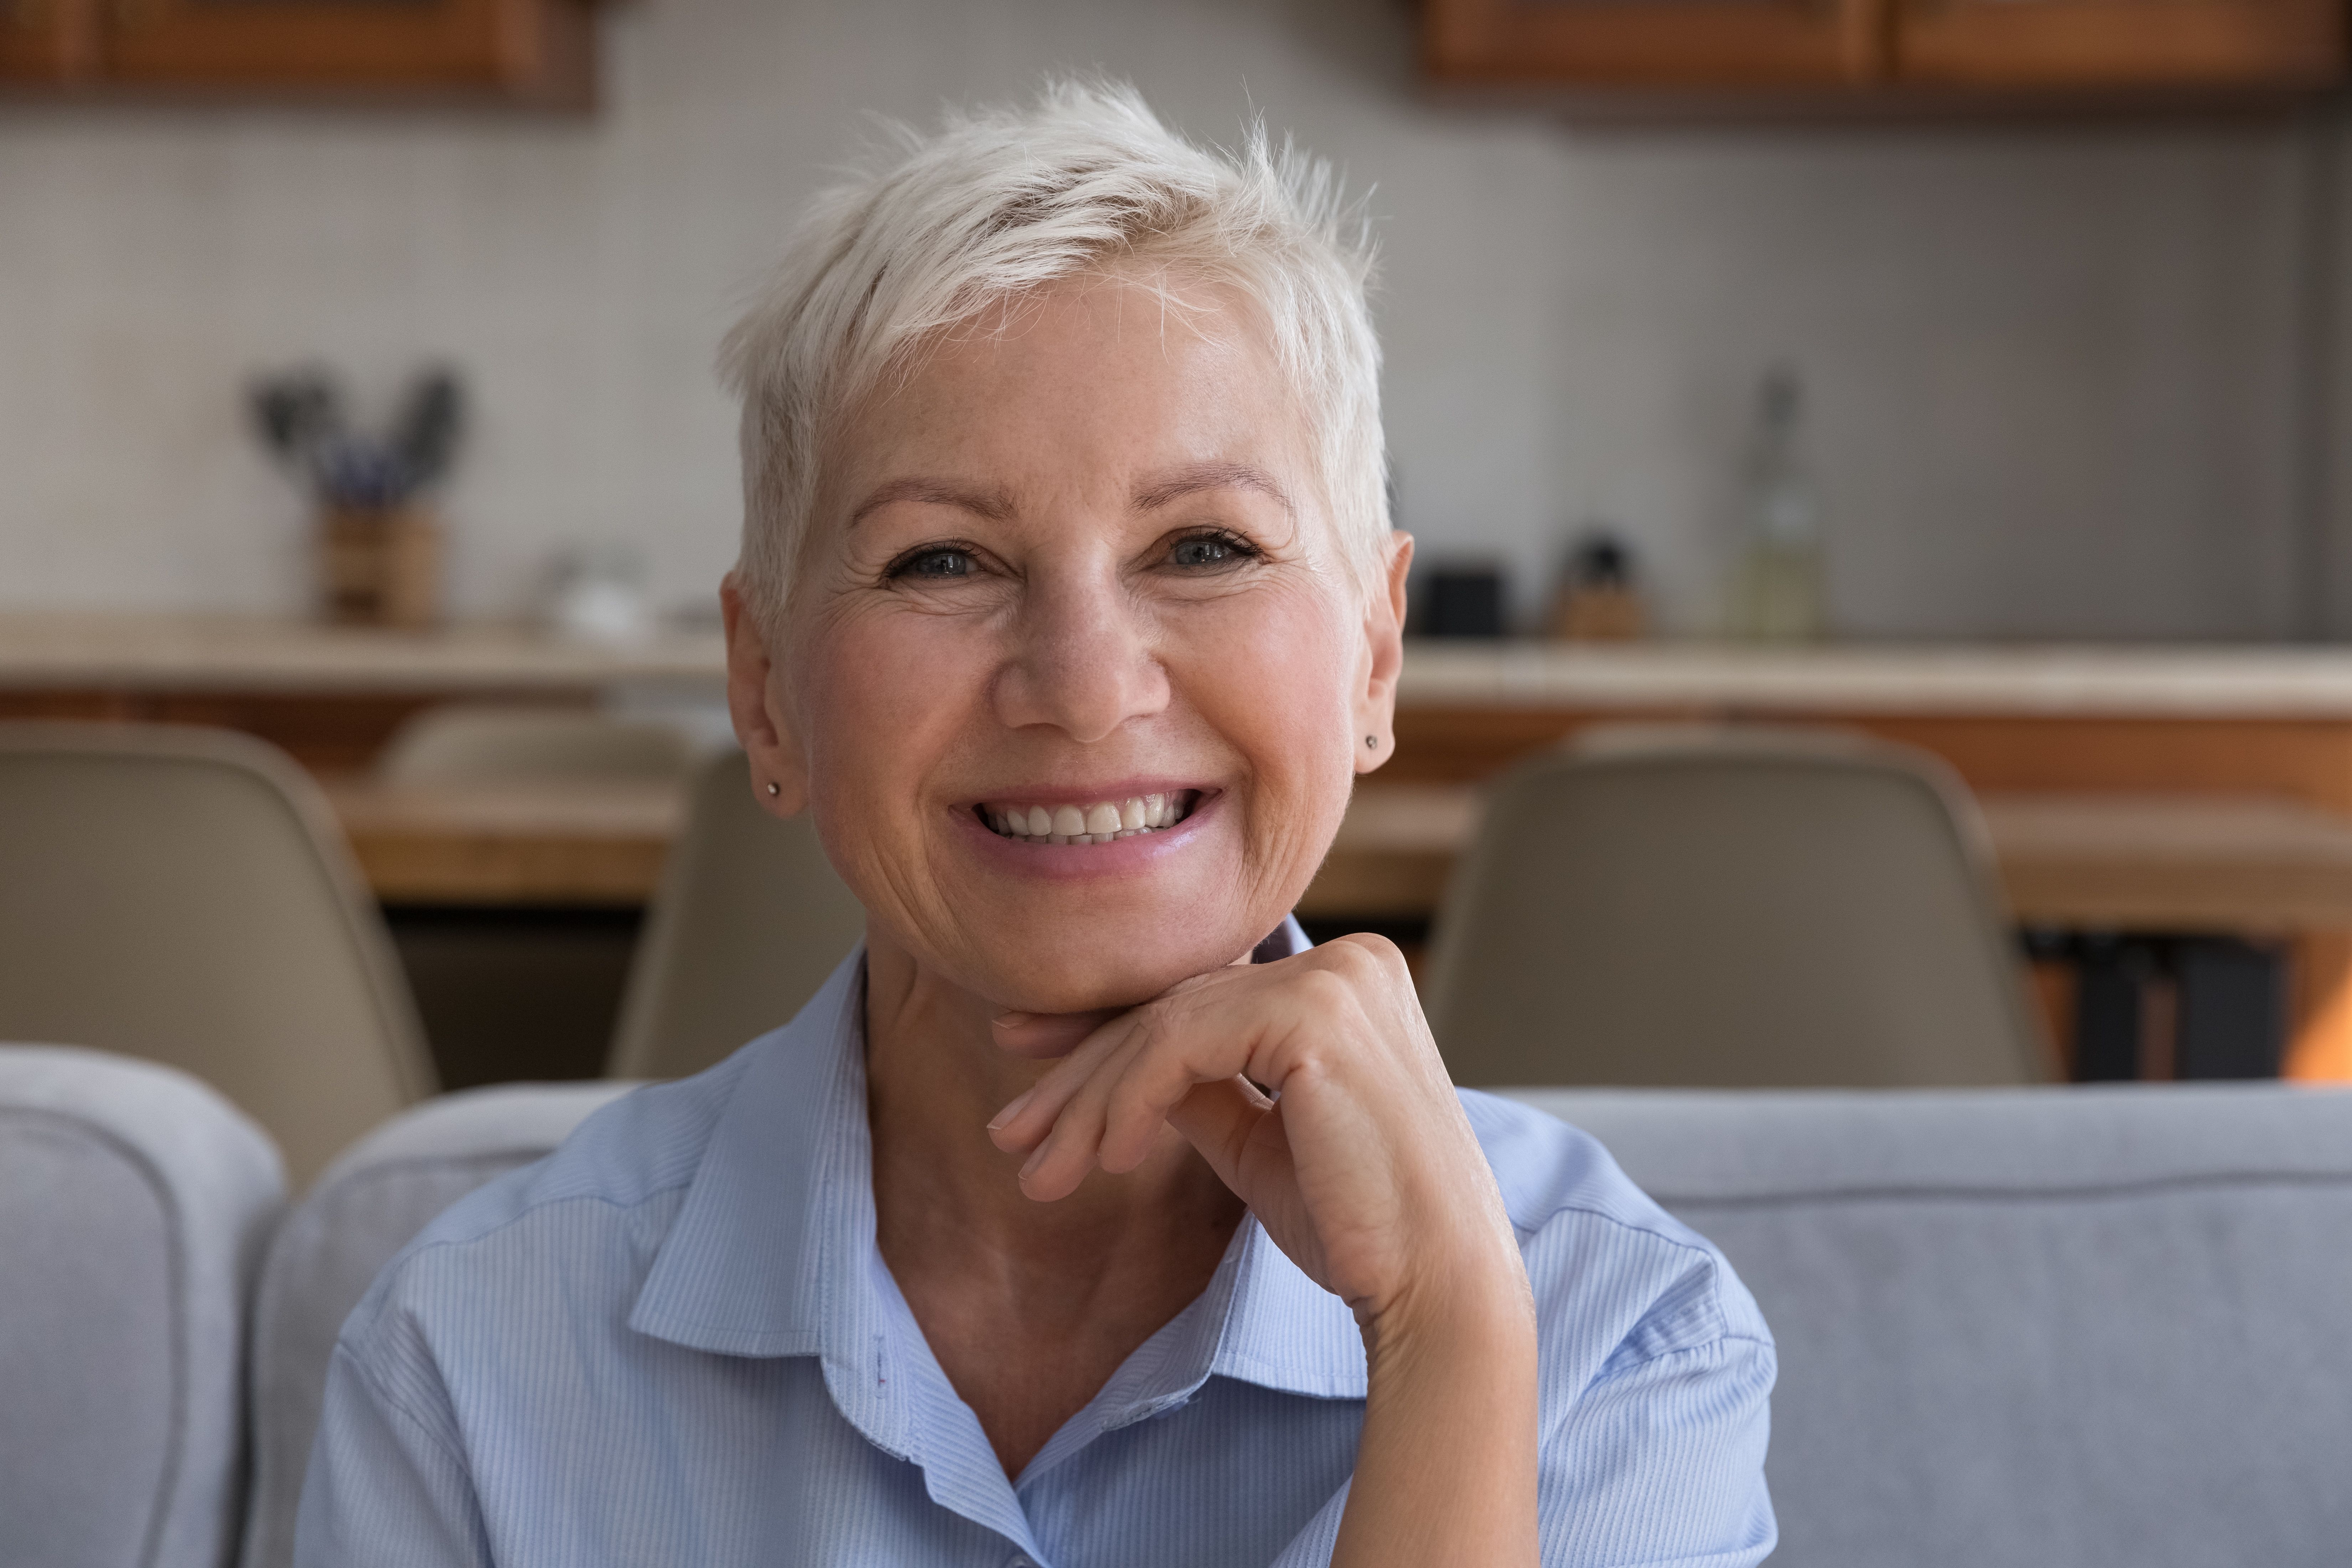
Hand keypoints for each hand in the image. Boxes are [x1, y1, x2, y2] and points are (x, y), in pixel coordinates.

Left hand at [986, 934, 1524, 1327]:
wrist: (1434, 1284)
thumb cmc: (1358, 1224)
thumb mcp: (1258, 1139)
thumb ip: (1199, 1089)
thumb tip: (1117, 1069)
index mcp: (1347, 980)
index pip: (1201, 998)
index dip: (1104, 1033)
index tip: (1026, 1064)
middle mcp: (1349, 959)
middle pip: (1176, 1008)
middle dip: (1079, 1074)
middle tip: (1010, 1131)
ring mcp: (1337, 979)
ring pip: (1167, 1028)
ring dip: (1088, 1104)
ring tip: (1040, 1171)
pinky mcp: (1316, 1014)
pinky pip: (1183, 1049)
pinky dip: (1129, 1103)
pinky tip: (1107, 1160)